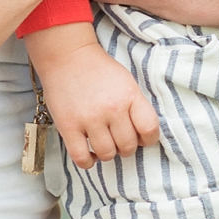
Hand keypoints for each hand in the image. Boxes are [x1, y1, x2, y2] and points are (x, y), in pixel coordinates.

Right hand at [33, 38, 158, 169]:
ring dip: (107, 153)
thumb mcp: (127, 82)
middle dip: (126, 147)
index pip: (150, 129)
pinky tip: (89, 152)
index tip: (141, 138)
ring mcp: (89, 119)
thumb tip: (142, 138)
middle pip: (128, 146)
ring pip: (107, 154)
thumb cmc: (99, 71)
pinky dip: (88, 161)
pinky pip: (81, 158)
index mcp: (130, 95)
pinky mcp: (68, 127)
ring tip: (103, 142)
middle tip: (118, 139)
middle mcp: (112, 108)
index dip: (149, 139)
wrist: (68, 57)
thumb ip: (136, 107)